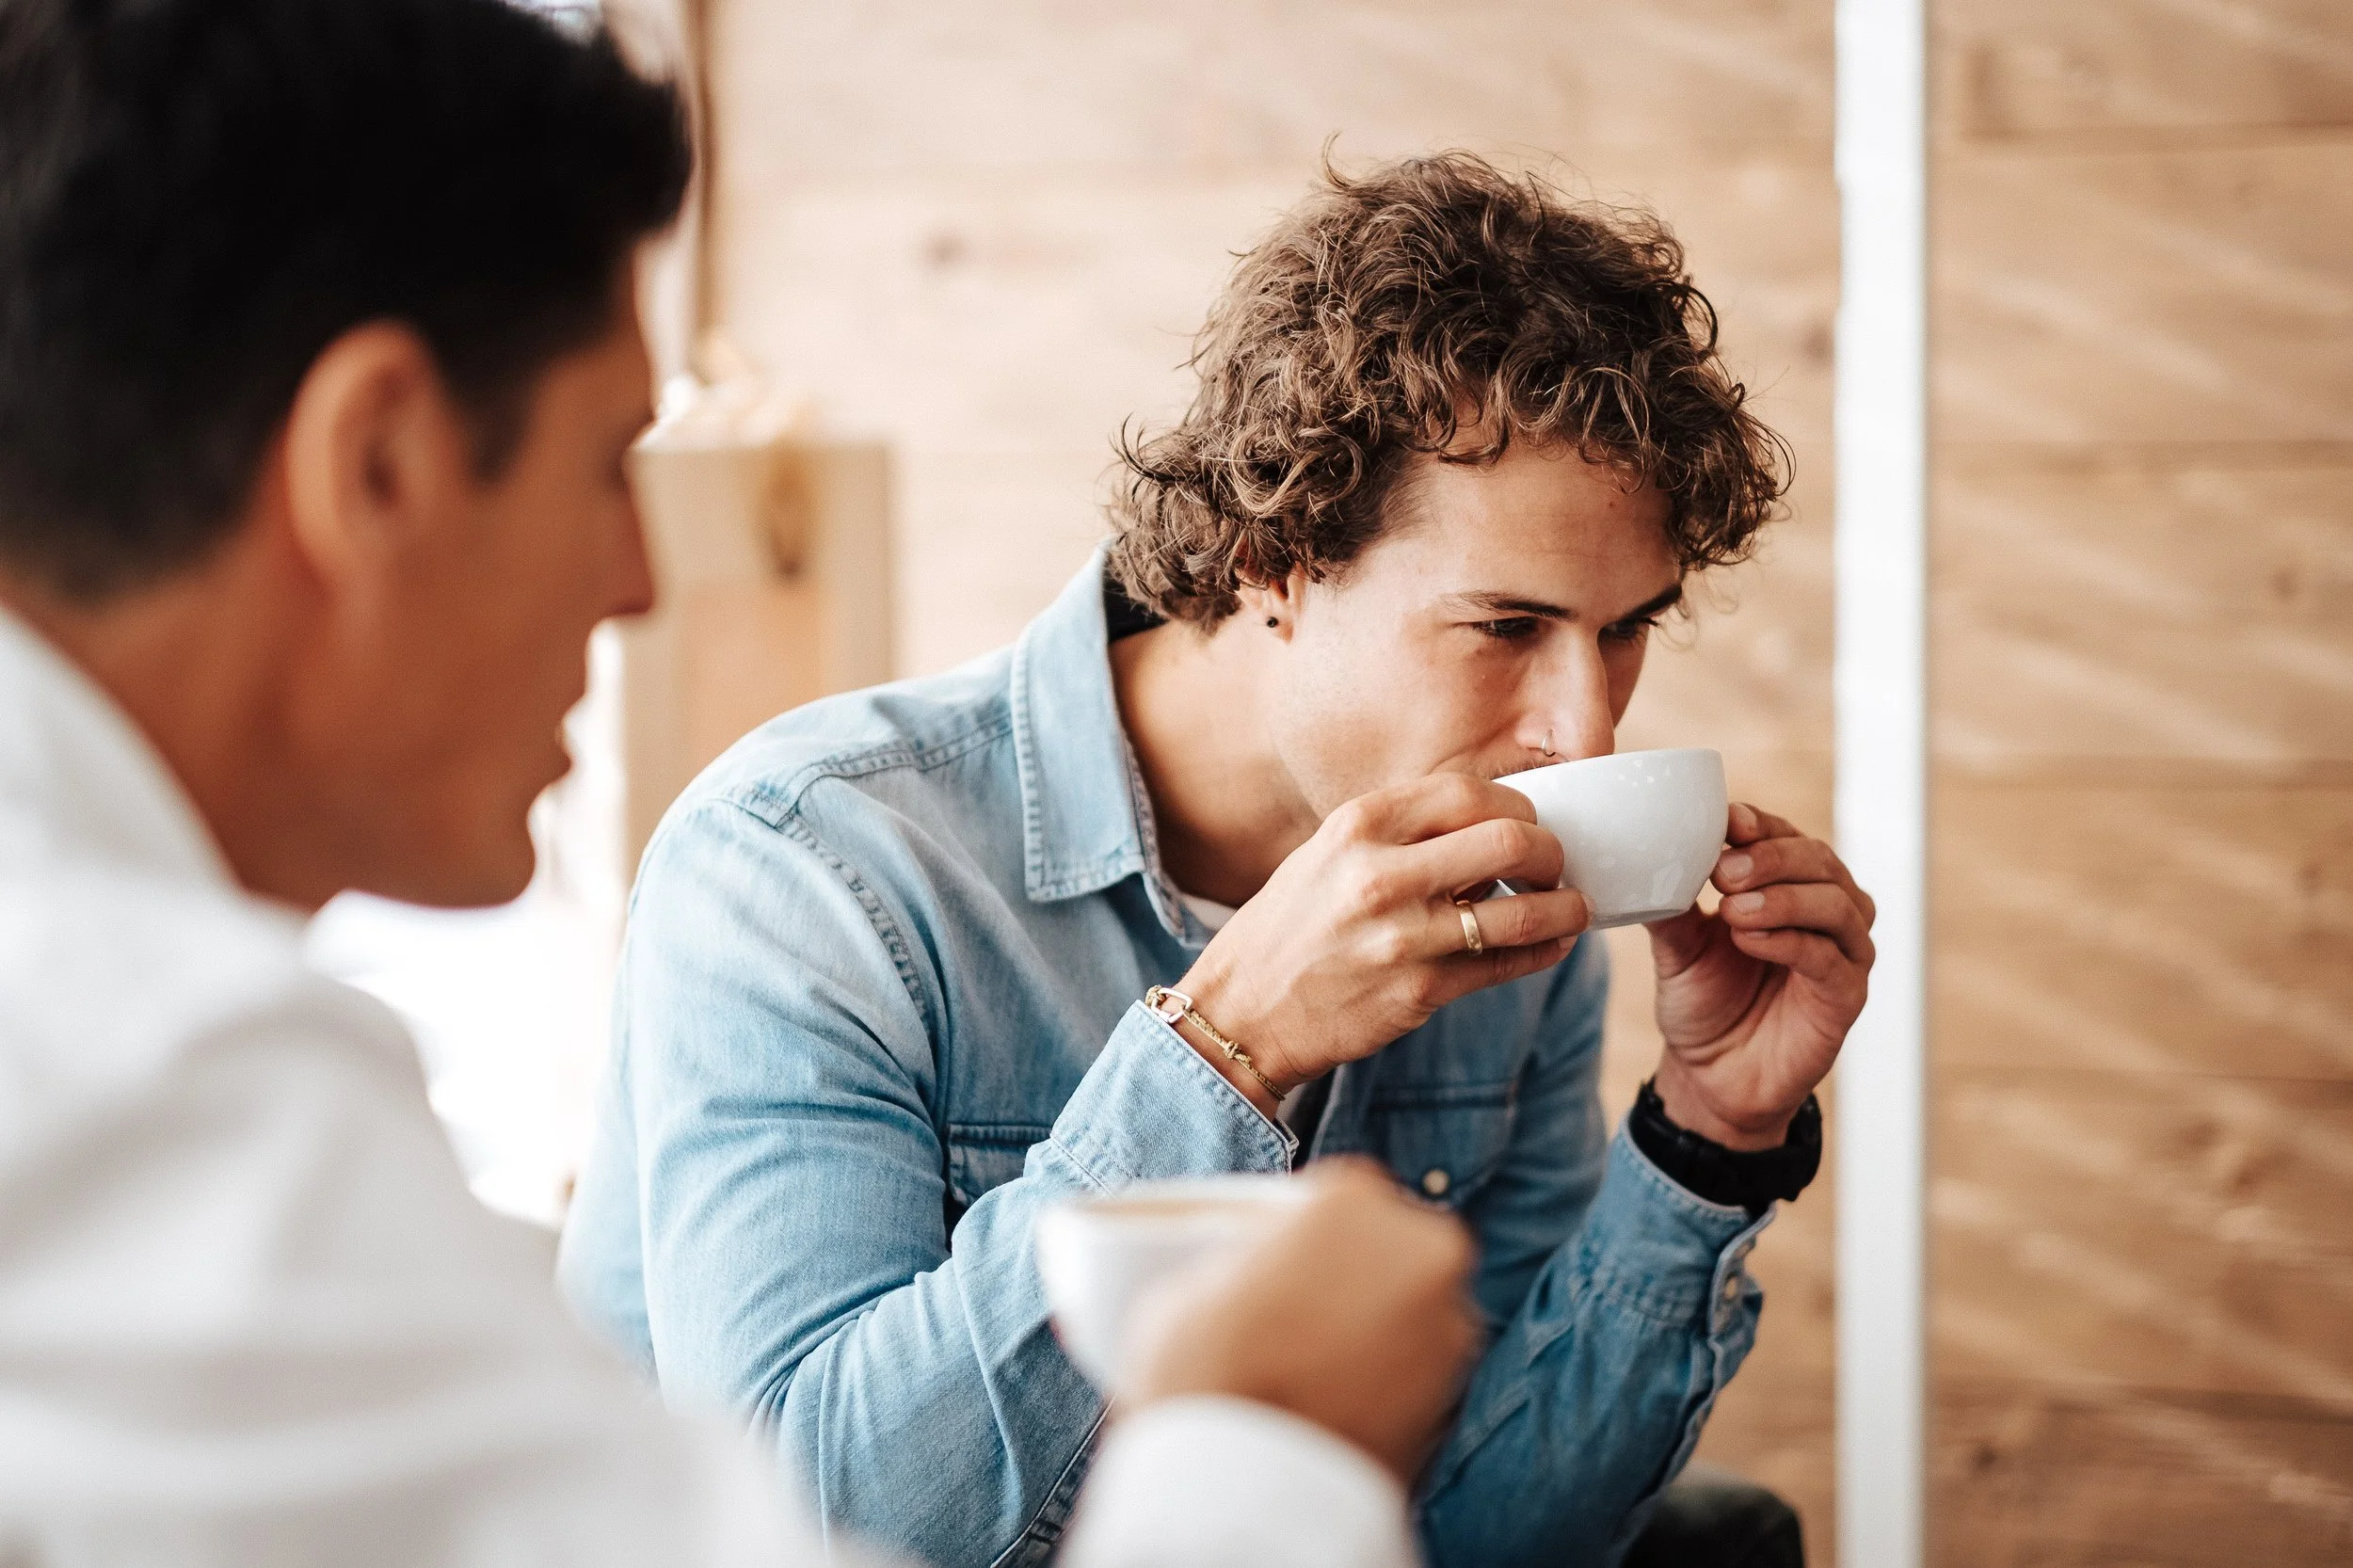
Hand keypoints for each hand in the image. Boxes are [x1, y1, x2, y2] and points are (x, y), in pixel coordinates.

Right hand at [1121, 1159, 1481, 1481]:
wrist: (1244, 1493)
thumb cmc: (1206, 1376)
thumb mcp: (1187, 1285)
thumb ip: (1241, 1258)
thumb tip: (1249, 1270)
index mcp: (1353, 1199)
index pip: (1341, 1194)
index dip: (1308, 1231)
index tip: (1285, 1259)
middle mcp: (1422, 1248)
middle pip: (1388, 1246)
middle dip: (1355, 1272)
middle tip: (1303, 1311)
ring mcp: (1449, 1325)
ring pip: (1410, 1307)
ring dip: (1377, 1324)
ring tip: (1317, 1365)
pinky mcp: (1458, 1395)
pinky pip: (1418, 1366)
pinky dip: (1390, 1376)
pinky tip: (1339, 1399)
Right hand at [1173, 774, 1590, 1108]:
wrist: (1242, 1013)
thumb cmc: (1288, 930)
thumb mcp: (1327, 857)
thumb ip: (1398, 836)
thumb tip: (1483, 829)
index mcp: (1358, 827)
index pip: (1469, 791)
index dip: (1516, 803)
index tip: (1526, 821)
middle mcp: (1380, 874)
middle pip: (1511, 840)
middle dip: (1550, 851)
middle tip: (1553, 864)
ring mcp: (1403, 936)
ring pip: (1523, 911)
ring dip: (1565, 907)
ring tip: (1572, 907)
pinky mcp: (1420, 991)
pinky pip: (1507, 965)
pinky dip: (1544, 952)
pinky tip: (1552, 945)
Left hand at [1645, 802, 1874, 1149]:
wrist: (1712, 1077)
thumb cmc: (1703, 1003)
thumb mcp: (1677, 947)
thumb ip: (1671, 904)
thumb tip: (1645, 860)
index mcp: (1788, 886)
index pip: (1786, 836)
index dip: (1761, 824)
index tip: (1727, 820)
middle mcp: (1826, 912)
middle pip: (1819, 861)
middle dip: (1771, 858)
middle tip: (1723, 872)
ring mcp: (1843, 953)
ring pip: (1837, 904)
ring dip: (1784, 898)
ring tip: (1733, 909)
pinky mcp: (1846, 997)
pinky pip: (1830, 959)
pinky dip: (1791, 942)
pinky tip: (1750, 939)